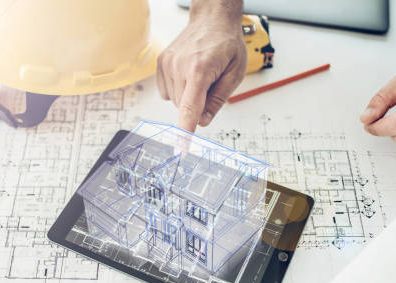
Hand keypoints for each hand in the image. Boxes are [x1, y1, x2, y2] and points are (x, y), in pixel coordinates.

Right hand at [157, 10, 245, 132]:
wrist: (212, 19)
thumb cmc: (226, 43)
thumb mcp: (234, 74)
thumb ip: (218, 100)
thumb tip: (202, 122)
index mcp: (199, 70)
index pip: (189, 109)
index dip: (185, 133)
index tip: (180, 150)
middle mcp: (179, 67)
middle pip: (185, 107)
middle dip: (198, 104)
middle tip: (211, 84)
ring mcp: (167, 64)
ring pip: (176, 101)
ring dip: (189, 96)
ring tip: (200, 74)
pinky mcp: (161, 63)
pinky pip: (167, 91)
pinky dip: (179, 89)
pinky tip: (188, 74)